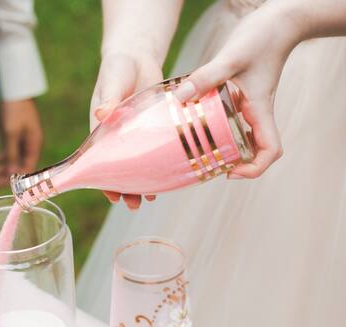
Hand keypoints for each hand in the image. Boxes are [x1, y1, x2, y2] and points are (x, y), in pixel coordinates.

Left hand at [0, 99, 43, 186]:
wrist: (15, 91)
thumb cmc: (15, 110)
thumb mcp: (11, 134)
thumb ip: (11, 154)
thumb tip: (11, 173)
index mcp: (35, 145)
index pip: (28, 168)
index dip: (17, 179)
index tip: (5, 185)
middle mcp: (32, 144)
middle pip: (22, 165)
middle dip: (9, 174)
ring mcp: (26, 139)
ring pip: (17, 158)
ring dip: (6, 166)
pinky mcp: (19, 134)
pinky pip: (13, 150)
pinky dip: (6, 156)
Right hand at [90, 51, 161, 208]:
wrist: (137, 57)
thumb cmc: (118, 68)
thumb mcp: (112, 81)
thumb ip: (109, 97)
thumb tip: (102, 113)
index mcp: (102, 131)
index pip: (99, 162)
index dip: (103, 180)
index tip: (111, 195)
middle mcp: (119, 138)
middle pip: (119, 170)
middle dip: (125, 188)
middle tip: (133, 204)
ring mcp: (138, 136)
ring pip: (139, 165)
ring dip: (143, 182)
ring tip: (149, 198)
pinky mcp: (155, 129)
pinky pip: (158, 151)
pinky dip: (162, 164)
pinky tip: (170, 178)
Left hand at [174, 2, 301, 178]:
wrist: (277, 22)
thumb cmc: (262, 38)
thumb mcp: (231, 57)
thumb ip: (207, 77)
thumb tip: (180, 98)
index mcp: (261, 110)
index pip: (271, 150)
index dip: (255, 169)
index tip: (232, 173)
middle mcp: (257, 112)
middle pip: (255, 151)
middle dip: (235, 164)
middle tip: (207, 166)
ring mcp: (250, 106)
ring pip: (243, 138)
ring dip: (226, 148)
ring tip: (198, 152)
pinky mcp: (242, 97)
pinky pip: (232, 120)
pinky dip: (217, 128)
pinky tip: (195, 122)